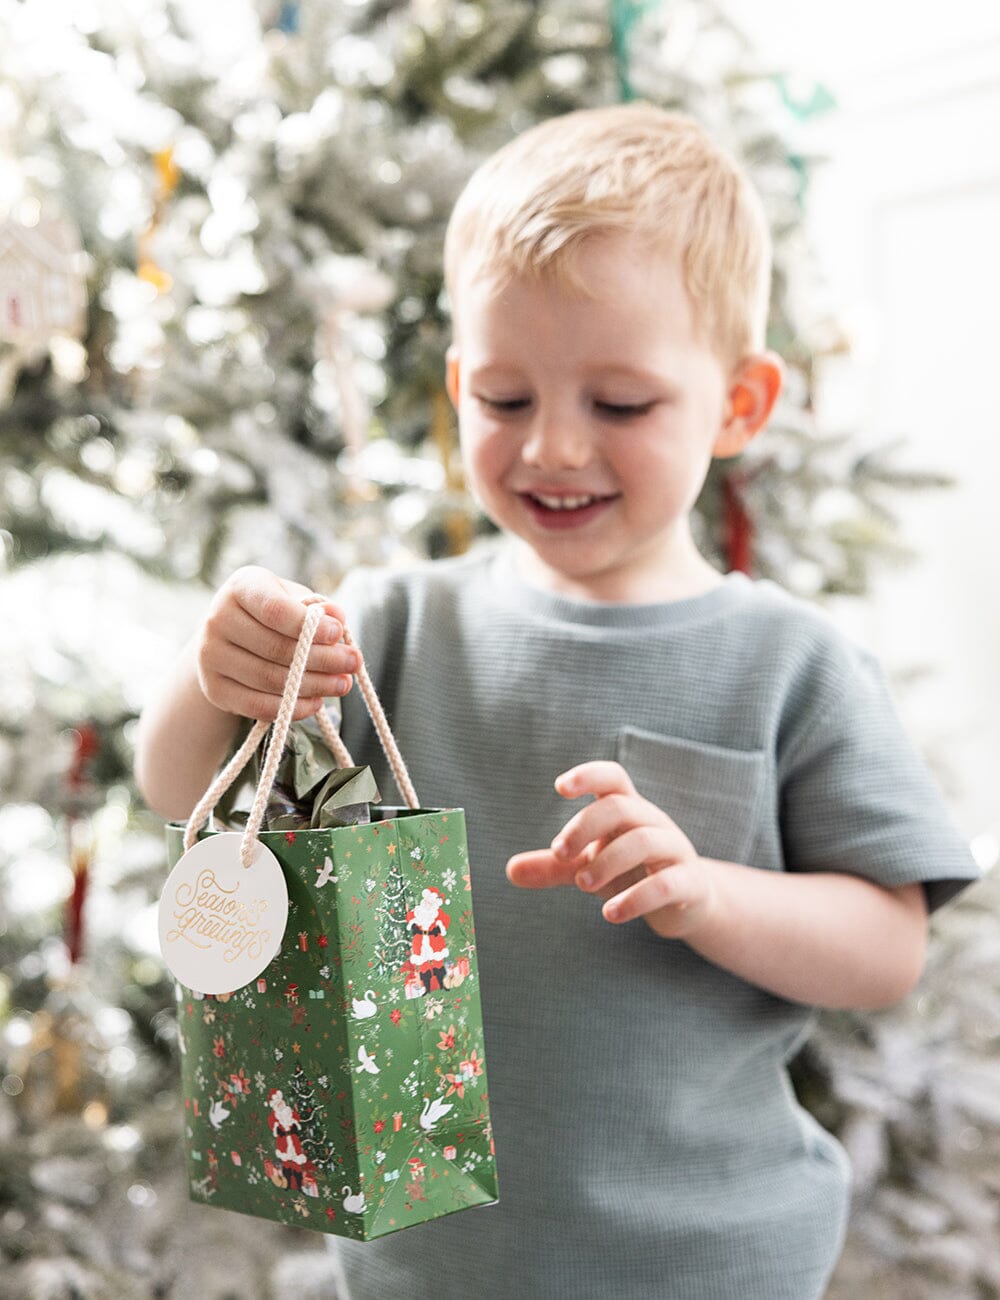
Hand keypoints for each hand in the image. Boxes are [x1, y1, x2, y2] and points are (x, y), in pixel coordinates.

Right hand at [196, 565, 359, 721]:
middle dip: (323, 659)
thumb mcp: (296, 599)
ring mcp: (210, 657)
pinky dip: (292, 708)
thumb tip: (336, 618)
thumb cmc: (274, 614)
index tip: (339, 634)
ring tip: (342, 684)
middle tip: (353, 664)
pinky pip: (257, 706)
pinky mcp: (214, 689)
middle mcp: (217, 619)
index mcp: (241, 588)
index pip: (275, 610)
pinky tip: (317, 702)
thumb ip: (317, 607)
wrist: (232, 639)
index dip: (309, 625)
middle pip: (276, 648)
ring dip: (314, 685)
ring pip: (269, 679)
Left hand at [506, 761, 716, 938]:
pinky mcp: (689, 883)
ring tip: (581, 884)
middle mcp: (652, 822)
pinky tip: (610, 914)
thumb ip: (554, 867)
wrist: (689, 901)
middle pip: (621, 807)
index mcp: (628, 810)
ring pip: (643, 841)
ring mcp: (674, 850)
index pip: (612, 778)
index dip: (588, 775)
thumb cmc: (632, 873)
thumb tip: (510, 870)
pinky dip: (636, 898)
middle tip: (559, 853)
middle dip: (585, 827)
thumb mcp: (590, 866)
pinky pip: (666, 883)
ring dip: (607, 861)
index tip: (559, 787)